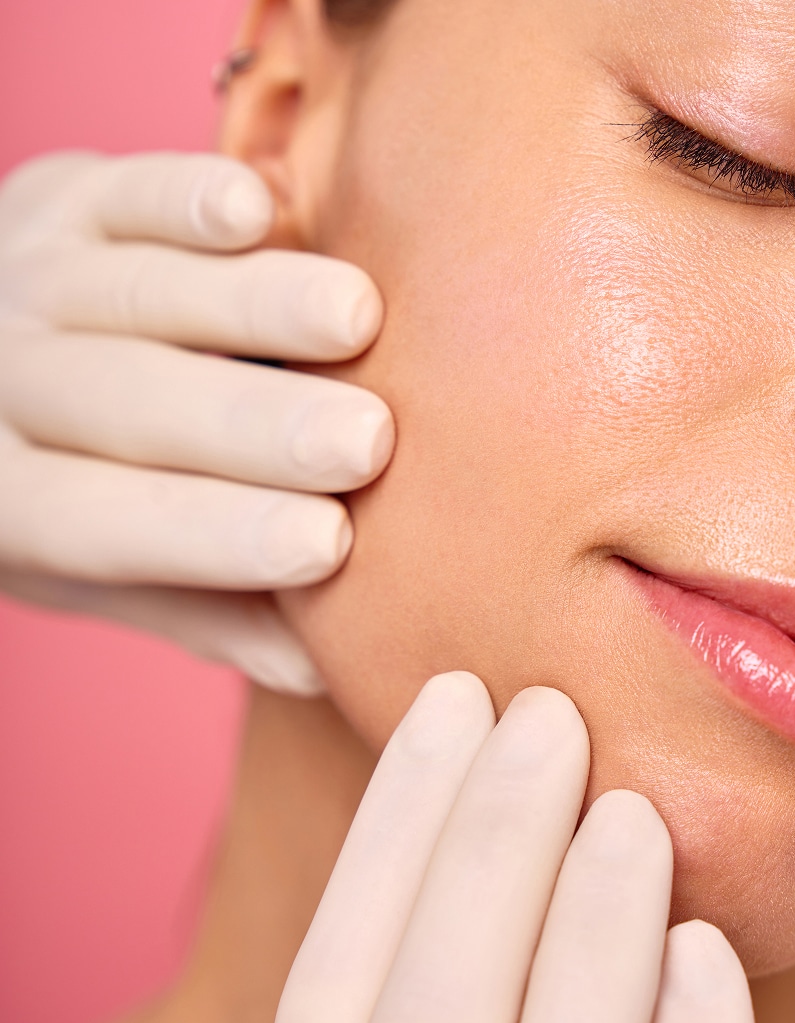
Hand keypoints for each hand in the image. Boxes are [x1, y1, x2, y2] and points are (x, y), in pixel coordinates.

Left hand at [0, 151, 393, 693]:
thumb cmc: (75, 482)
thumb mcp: (107, 570)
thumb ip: (211, 610)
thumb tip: (326, 665)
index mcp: (14, 500)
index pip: (114, 523)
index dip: (218, 537)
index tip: (329, 545)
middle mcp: (11, 386)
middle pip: (128, 405)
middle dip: (250, 424)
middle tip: (365, 441)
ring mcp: (33, 281)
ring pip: (140, 293)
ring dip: (251, 305)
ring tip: (356, 322)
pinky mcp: (64, 197)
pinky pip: (124, 191)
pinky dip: (189, 197)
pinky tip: (260, 212)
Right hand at [270, 673, 760, 1022]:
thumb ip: (423, 989)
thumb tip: (469, 810)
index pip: (332, 981)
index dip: (388, 827)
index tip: (451, 700)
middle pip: (428, 1015)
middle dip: (486, 844)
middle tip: (546, 715)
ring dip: (587, 933)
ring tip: (628, 809)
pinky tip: (704, 949)